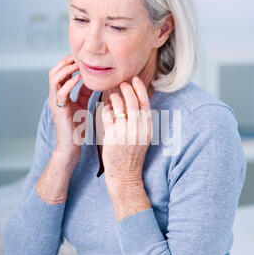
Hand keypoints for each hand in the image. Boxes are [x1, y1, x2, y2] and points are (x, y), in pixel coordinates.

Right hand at [49, 54, 92, 163]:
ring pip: (54, 78)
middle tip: (79, 58)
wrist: (71, 145)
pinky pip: (60, 91)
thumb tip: (93, 80)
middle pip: (53, 71)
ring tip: (77, 65)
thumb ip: (85, 93)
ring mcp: (55, 102)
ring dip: (66, 69)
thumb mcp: (83, 105)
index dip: (68, 63)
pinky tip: (78, 78)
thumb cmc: (77, 128)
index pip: (60, 72)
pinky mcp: (59, 109)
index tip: (82, 58)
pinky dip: (69, 82)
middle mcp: (55, 96)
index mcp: (60, 94)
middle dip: (65, 62)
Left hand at [101, 76, 152, 191]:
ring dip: (115, 96)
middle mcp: (138, 130)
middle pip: (133, 102)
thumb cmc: (133, 154)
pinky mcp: (112, 137)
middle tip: (122, 82)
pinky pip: (108, 116)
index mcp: (147, 129)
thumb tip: (136, 100)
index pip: (145, 103)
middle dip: (127, 89)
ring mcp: (125, 133)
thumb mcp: (143, 137)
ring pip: (119, 107)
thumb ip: (141, 120)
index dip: (140, 89)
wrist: (125, 174)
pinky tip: (106, 106)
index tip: (135, 79)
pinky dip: (106, 108)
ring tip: (112, 93)